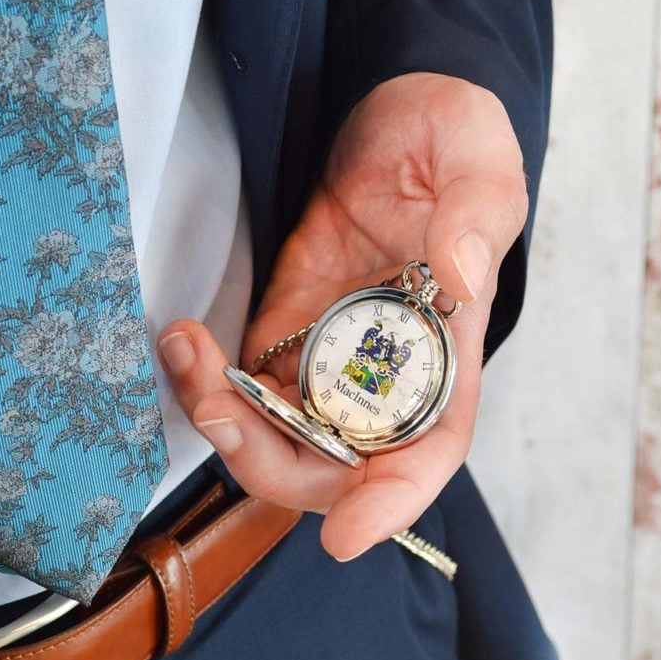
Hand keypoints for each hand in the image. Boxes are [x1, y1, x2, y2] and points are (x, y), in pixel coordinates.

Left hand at [157, 73, 527, 560]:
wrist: (393, 123)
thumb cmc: (452, 144)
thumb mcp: (479, 164)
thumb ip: (475, 218)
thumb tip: (460, 274)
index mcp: (443, 359)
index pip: (427, 452)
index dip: (391, 502)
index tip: (345, 536)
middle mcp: (382, 378)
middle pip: (331, 466)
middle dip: (270, 462)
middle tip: (221, 411)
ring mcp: (326, 358)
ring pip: (275, 434)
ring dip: (223, 418)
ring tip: (186, 352)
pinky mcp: (282, 329)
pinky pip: (242, 382)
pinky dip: (205, 377)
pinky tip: (181, 338)